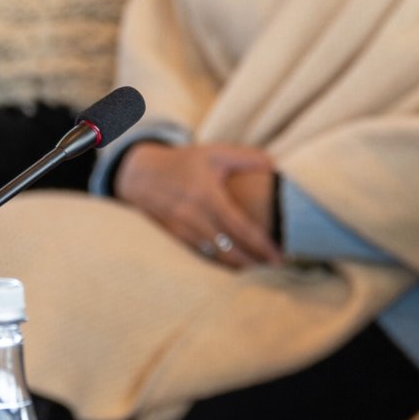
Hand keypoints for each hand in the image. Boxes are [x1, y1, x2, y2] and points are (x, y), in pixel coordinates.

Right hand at [114, 143, 281, 268]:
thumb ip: (247, 158)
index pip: (239, 227)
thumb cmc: (184, 162)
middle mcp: (194, 217)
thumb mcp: (215, 153)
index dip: (260, 244)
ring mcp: (183, 230)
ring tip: (262, 266)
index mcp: (206, 196)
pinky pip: (202, 255)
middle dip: (255, 260)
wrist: (140, 174)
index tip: (279, 254)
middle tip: (278, 263)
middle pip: (229, 249)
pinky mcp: (176, 237)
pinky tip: (238, 265)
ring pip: (215, 256)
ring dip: (239, 264)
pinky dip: (221, 263)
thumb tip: (275, 166)